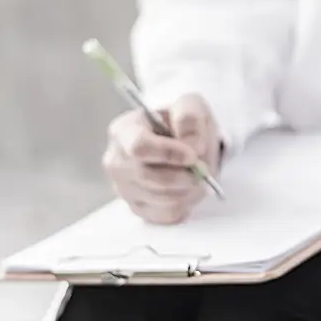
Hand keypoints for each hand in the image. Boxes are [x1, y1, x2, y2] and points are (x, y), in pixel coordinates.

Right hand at [103, 94, 221, 223]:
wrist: (185, 145)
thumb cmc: (182, 125)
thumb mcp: (191, 106)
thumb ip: (190, 118)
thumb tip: (192, 145)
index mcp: (124, 131)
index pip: (139, 147)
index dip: (168, 154)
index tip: (192, 156)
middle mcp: (117, 161)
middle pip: (149, 177)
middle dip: (183, 175)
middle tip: (203, 169)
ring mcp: (124, 187)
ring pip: (160, 198)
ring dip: (187, 190)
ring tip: (196, 176)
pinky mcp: (138, 207)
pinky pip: (166, 214)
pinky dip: (184, 204)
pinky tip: (187, 189)